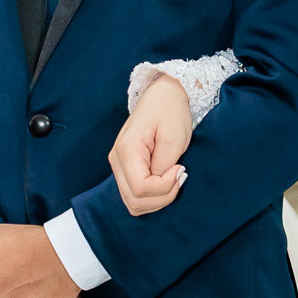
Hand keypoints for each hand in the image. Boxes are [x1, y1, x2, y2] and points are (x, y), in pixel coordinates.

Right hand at [109, 75, 192, 216]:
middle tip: (180, 176)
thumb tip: (160, 185)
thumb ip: (165, 166)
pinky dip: (153, 196)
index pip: (140, 188)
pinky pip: (135, 195)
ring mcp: (118, 165)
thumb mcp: (174, 137)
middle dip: (162, 197)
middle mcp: (116, 160)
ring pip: (133, 202)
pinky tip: (167, 181)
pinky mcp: (126, 168)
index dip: (164, 187)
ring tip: (175, 178)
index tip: (181, 169)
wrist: (164, 95)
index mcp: (126, 149)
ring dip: (158, 199)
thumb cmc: (170, 111)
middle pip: (134, 200)